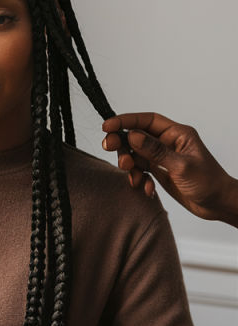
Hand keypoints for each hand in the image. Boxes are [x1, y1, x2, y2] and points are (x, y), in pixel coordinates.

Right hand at [102, 112, 237, 226]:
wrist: (218, 204)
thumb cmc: (208, 182)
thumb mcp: (181, 166)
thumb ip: (155, 151)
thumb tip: (132, 136)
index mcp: (177, 134)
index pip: (147, 121)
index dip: (126, 120)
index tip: (107, 126)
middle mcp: (168, 143)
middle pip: (136, 137)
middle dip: (122, 144)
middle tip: (108, 148)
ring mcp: (162, 158)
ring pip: (135, 155)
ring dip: (130, 165)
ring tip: (135, 177)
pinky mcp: (160, 172)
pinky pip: (141, 171)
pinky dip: (139, 179)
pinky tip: (147, 189)